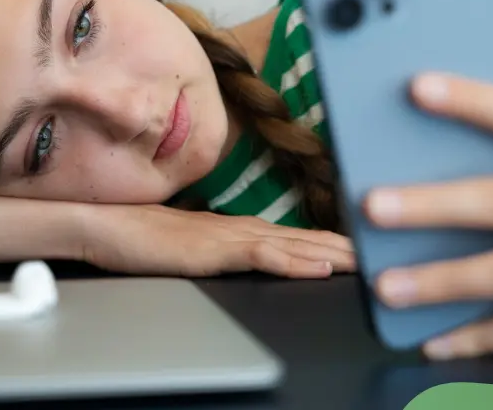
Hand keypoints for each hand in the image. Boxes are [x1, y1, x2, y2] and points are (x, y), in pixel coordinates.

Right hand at [81, 204, 355, 278]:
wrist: (106, 224)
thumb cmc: (141, 237)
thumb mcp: (192, 250)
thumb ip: (221, 253)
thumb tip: (245, 259)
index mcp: (238, 229)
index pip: (295, 236)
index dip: (332, 242)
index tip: (364, 248)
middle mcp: (242, 228)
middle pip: (306, 237)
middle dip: (347, 246)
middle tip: (386, 249)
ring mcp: (230, 236)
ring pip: (294, 244)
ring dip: (333, 252)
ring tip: (368, 260)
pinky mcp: (216, 250)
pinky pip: (264, 255)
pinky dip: (295, 260)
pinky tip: (319, 267)